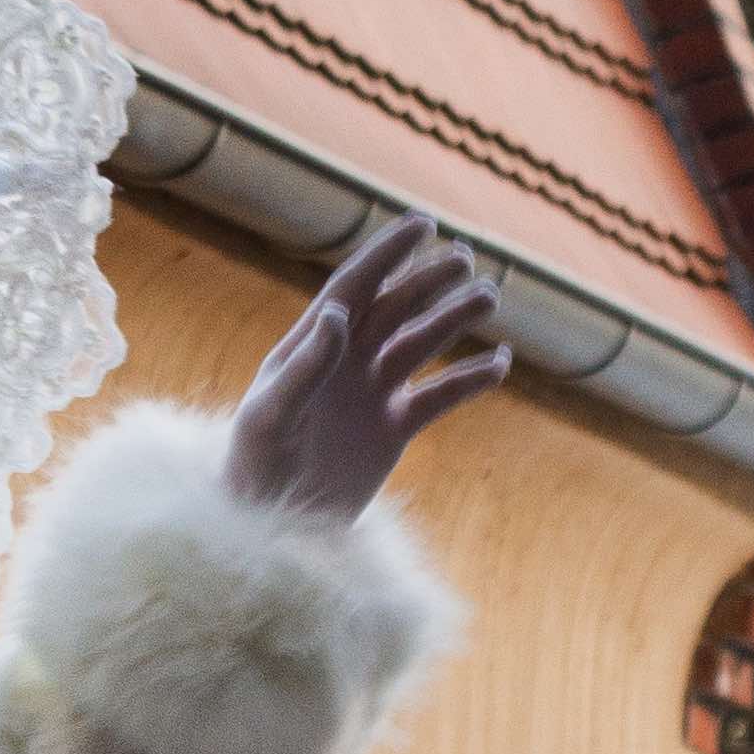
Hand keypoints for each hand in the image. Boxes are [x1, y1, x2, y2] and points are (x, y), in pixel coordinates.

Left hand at [225, 215, 509, 524]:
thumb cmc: (254, 471)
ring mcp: (371, 395)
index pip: (353, 288)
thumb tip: (338, 311)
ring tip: (488, 296)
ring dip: (454, 318)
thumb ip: (303, 367)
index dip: (387, 254)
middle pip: (394, 307)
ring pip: (421, 343)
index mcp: (310, 348)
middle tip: (466, 260)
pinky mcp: (393, 431)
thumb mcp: (270, 418)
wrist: (271, 529)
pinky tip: (498, 364)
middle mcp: (344, 363)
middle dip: (429, 281)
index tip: (423, 224)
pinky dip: (469, 380)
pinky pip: (439, 397)